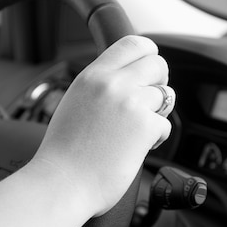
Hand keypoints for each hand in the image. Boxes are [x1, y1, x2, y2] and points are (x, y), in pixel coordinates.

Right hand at [33, 35, 174, 216]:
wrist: (61, 183)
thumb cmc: (63, 154)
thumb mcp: (74, 103)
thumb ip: (99, 88)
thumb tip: (124, 81)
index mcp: (92, 76)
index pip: (132, 43)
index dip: (147, 54)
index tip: (148, 69)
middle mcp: (112, 84)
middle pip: (157, 63)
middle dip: (159, 81)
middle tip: (150, 101)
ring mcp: (130, 103)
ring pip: (165, 94)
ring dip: (156, 113)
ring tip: (135, 132)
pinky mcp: (145, 126)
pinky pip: (165, 124)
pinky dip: (155, 138)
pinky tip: (135, 149)